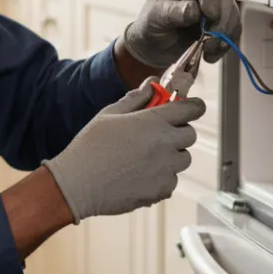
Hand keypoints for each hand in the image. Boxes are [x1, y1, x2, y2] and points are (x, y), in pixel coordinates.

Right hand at [40, 82, 203, 222]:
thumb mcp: (109, 114)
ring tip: (146, 158)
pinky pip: (172, 180)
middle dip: (179, 131)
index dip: (194, 106)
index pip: (191, 108)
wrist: (78, 183)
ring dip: (172, 155)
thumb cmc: (90, 146)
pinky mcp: (162, 190)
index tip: (192, 107)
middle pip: (190, 134)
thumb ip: (135, 98)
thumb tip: (151, 84)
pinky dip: (162, 177)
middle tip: (158, 134)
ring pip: (183, 159)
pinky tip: (140, 175)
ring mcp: (166, 169)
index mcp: (153, 121)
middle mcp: (165, 143)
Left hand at [122, 0, 241, 66]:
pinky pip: (234, 30)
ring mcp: (218, 4)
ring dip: (225, 34)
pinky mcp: (223, 22)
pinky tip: (211, 55)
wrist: (156, 43)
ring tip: (208, 51)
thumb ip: (173, 12)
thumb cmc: (152, 24)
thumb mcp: (155, 17)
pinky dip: (226, 44)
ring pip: (233, 14)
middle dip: (221, 20)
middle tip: (210, 40)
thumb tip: (194, 10)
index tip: (210, 16)